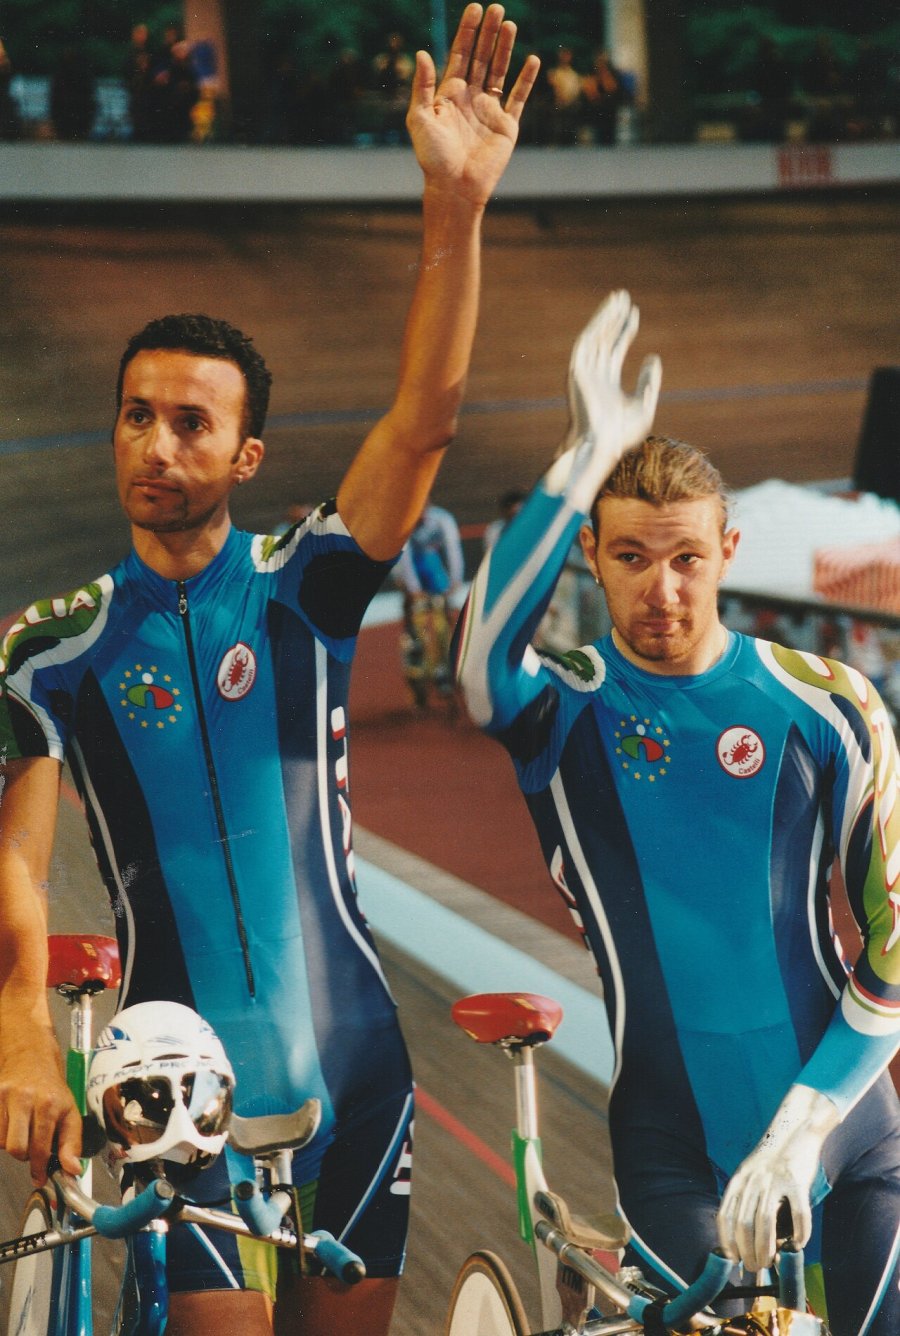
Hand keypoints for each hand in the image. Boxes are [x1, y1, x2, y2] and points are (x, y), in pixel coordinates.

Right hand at [0, 1043, 81, 1184]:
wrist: (31, 1059)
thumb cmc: (52, 1090)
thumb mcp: (70, 1113)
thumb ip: (72, 1143)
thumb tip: (73, 1169)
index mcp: (50, 1104)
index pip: (40, 1147)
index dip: (39, 1168)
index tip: (39, 1177)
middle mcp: (27, 1099)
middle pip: (17, 1148)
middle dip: (25, 1155)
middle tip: (32, 1149)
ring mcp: (6, 1096)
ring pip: (2, 1142)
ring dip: (13, 1144)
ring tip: (24, 1132)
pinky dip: (1, 1135)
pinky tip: (12, 1125)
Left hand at [407, 4, 539, 206]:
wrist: (455, 188)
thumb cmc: (433, 158)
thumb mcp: (419, 119)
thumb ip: (422, 86)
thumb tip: (422, 53)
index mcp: (449, 94)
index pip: (460, 55)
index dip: (467, 32)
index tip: (475, 9)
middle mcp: (470, 98)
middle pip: (482, 58)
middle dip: (488, 33)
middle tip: (497, 9)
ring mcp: (489, 110)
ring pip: (500, 72)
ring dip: (505, 49)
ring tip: (511, 25)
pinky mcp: (506, 126)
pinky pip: (518, 98)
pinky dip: (526, 80)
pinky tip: (532, 60)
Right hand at [546, 291, 661, 512]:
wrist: (604, 445)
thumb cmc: (624, 434)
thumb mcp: (644, 404)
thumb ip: (648, 380)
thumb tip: (653, 357)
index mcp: (607, 383)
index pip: (615, 349)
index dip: (624, 330)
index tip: (634, 313)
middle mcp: (594, 375)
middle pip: (604, 339)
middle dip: (614, 317)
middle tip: (624, 296)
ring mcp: (585, 373)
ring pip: (596, 337)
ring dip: (606, 316)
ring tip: (619, 298)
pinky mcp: (577, 372)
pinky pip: (586, 343)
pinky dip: (597, 326)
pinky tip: (608, 313)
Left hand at [717, 1084, 839, 1272]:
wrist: (795, 1130)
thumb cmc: (772, 1160)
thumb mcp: (750, 1174)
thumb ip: (746, 1199)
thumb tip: (743, 1236)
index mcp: (739, 1179)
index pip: (725, 1215)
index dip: (727, 1241)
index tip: (733, 1259)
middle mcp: (753, 1180)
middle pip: (744, 1223)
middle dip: (748, 1251)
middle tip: (755, 1266)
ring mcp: (775, 1179)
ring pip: (766, 1221)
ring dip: (767, 1248)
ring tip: (770, 1262)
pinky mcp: (797, 1181)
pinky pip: (798, 1214)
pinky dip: (799, 1234)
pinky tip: (798, 1244)